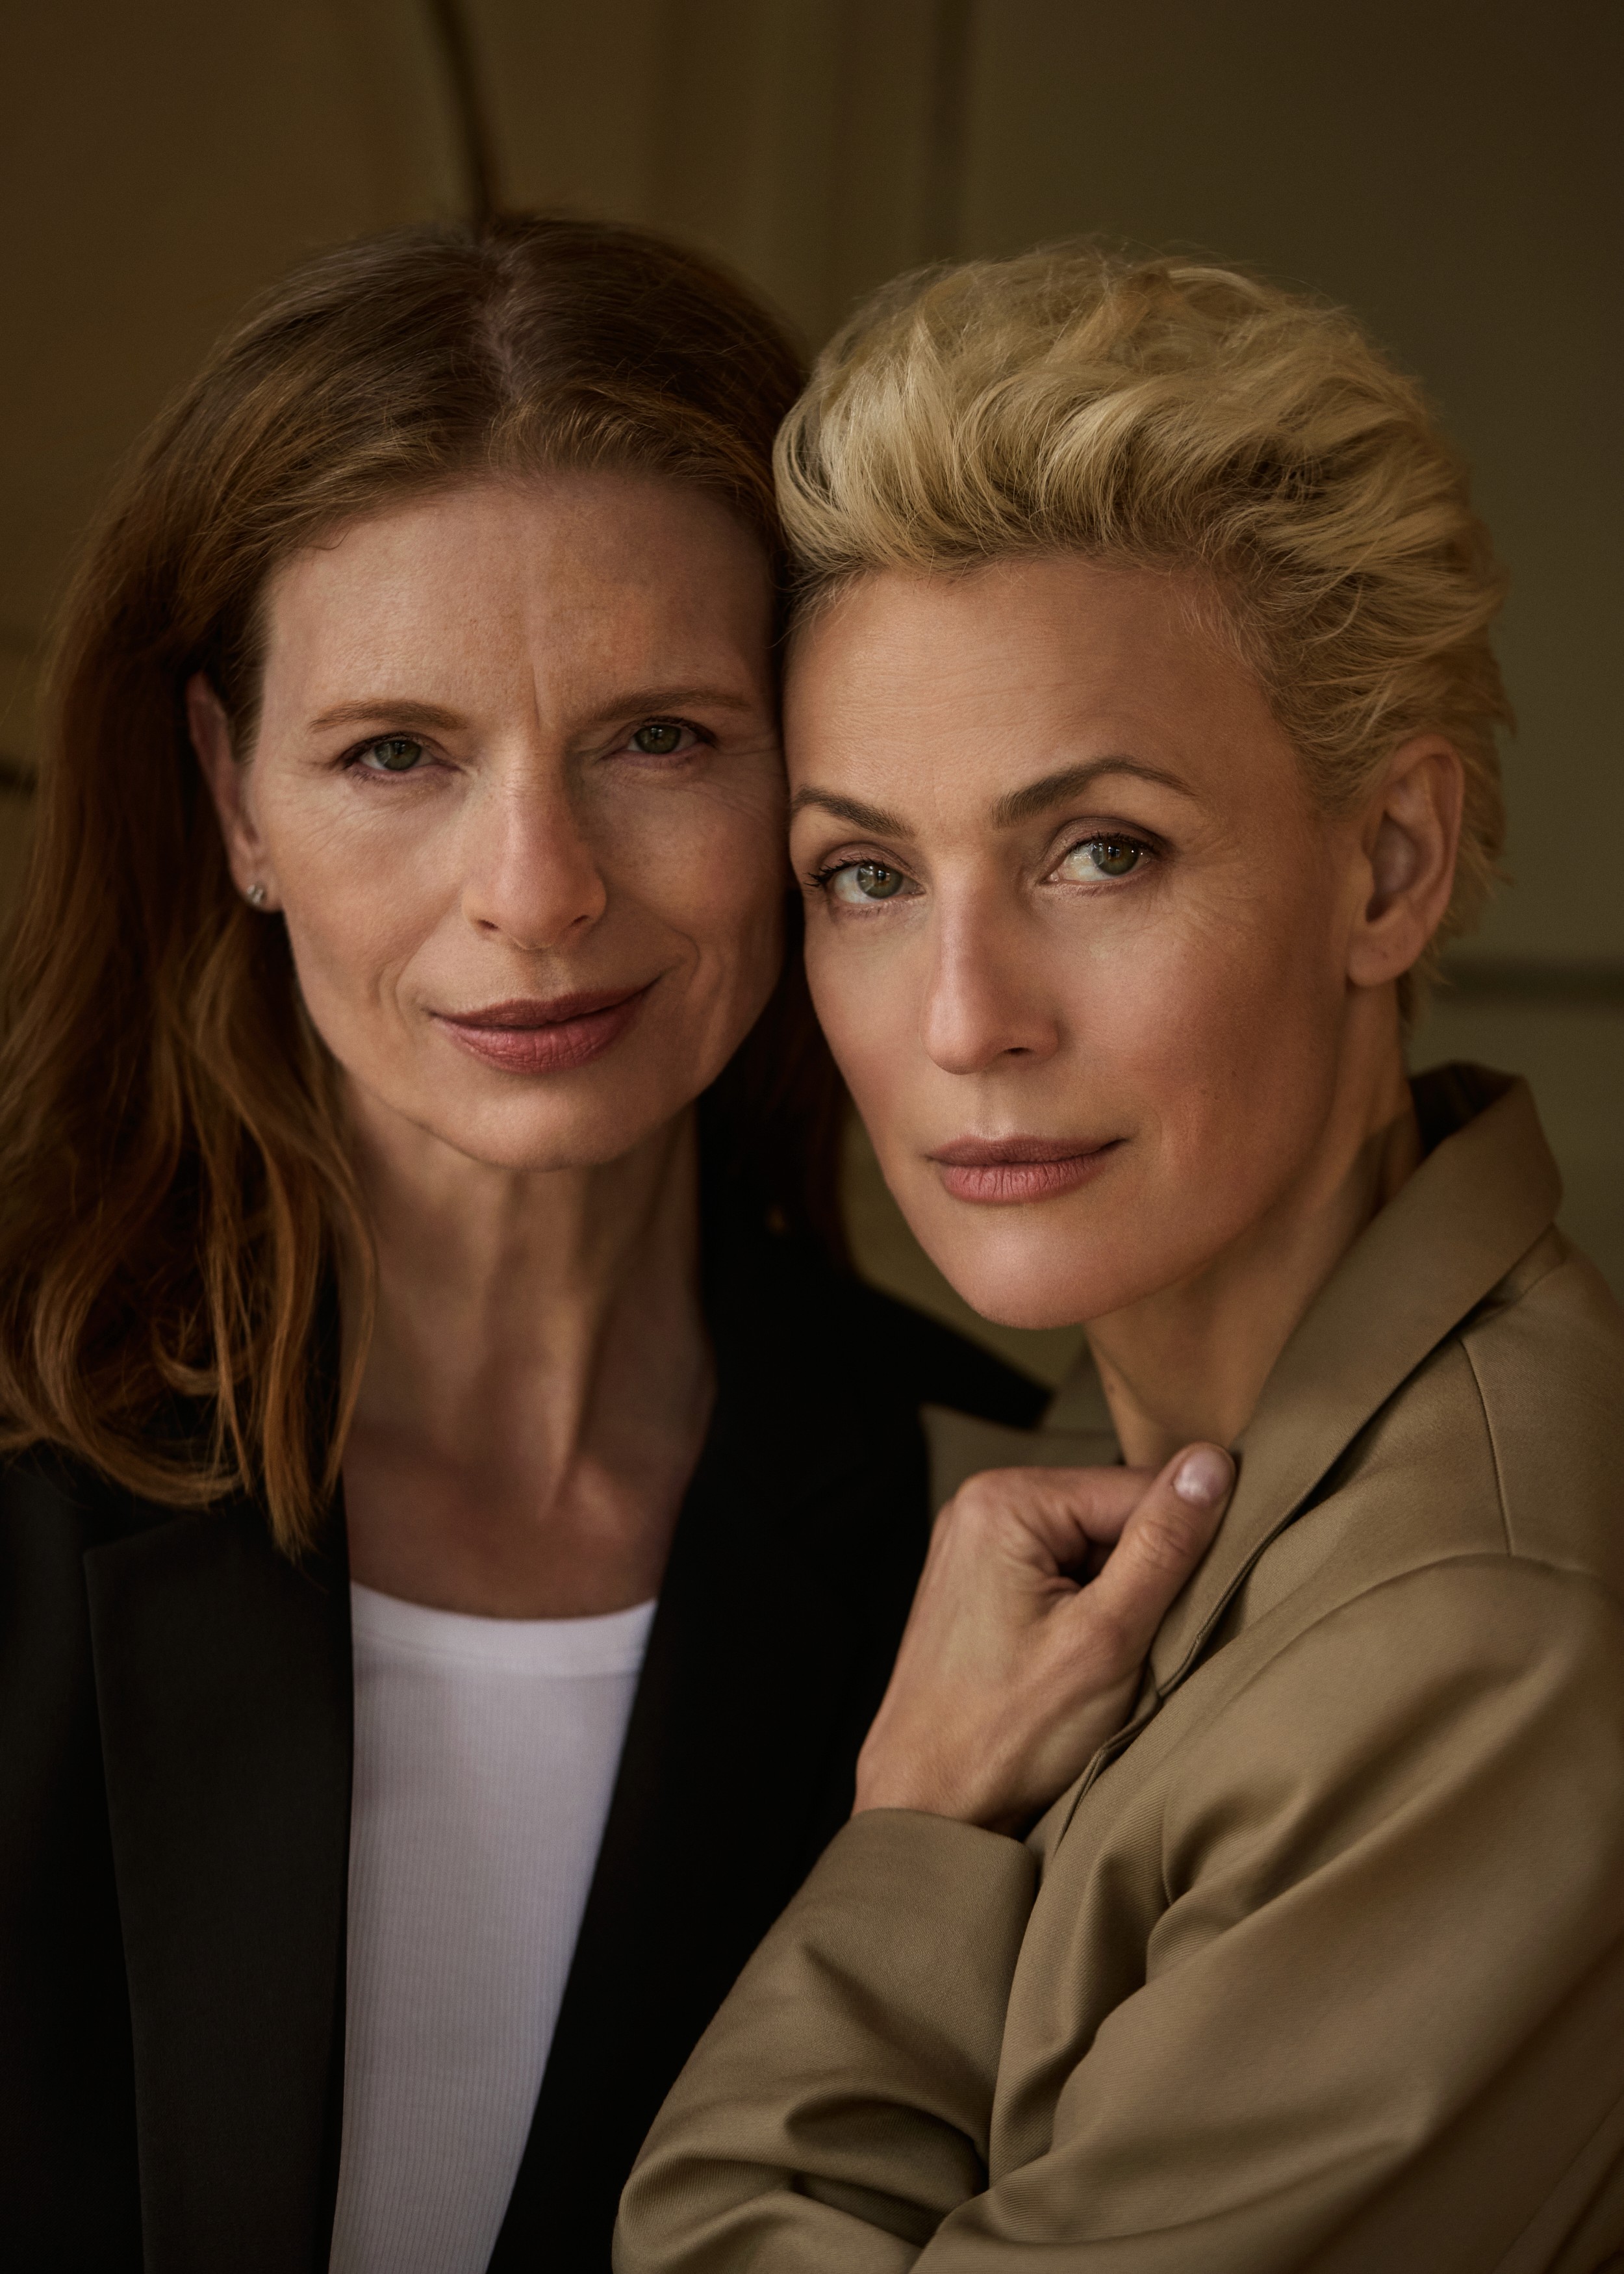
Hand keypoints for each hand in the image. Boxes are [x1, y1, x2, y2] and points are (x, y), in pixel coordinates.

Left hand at [854, 1446, 1233, 1834]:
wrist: (930, 1808)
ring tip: (1097, 1663)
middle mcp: (983, 1505)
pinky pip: (1065, 1576)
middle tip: (1130, 1648)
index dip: (1180, 1551)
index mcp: (1005, 1499)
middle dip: (1143, 1579)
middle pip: (1114, 1516)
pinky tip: (1076, 1665)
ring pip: (1096, 1550)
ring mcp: (979, 1545)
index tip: (1182, 1613)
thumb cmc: (1007, 1736)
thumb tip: (1213, 1464)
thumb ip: (1163, 1545)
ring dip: (1119, 1602)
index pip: (1140, 1488)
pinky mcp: (984, 1583)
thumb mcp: (1107, 1637)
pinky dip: (1089, 1616)